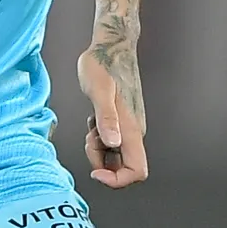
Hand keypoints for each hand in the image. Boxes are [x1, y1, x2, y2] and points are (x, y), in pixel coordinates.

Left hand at [78, 38, 148, 186]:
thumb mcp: (98, 90)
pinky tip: (93, 119)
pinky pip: (111, 143)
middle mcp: (133, 132)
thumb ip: (106, 118)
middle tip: (89, 137)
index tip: (96, 171)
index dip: (117, 180)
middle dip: (101, 162)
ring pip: (115, 156)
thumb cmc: (103, 64)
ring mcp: (128, 127)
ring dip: (98, 150)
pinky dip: (99, 139)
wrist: (111, 46)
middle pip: (123, 168)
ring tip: (90, 125)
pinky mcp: (122, 121)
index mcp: (131, 129)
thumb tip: (112, 143)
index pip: (137, 172)